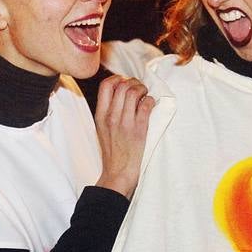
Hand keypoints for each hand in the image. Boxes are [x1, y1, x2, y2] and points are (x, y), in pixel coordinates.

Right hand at [93, 75, 154, 198]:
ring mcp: (125, 122)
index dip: (117, 78)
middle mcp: (111, 116)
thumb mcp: (102, 129)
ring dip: (143, 89)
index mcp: (100, 115)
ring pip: (134, 92)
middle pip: (122, 85)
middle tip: (139, 89)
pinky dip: (151, 101)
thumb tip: (119, 94)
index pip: (106, 86)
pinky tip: (150, 105)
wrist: (118, 172)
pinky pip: (146, 105)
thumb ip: (107, 111)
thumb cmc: (112, 151)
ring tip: (145, 95)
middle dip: (134, 82)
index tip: (124, 82)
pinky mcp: (139, 129)